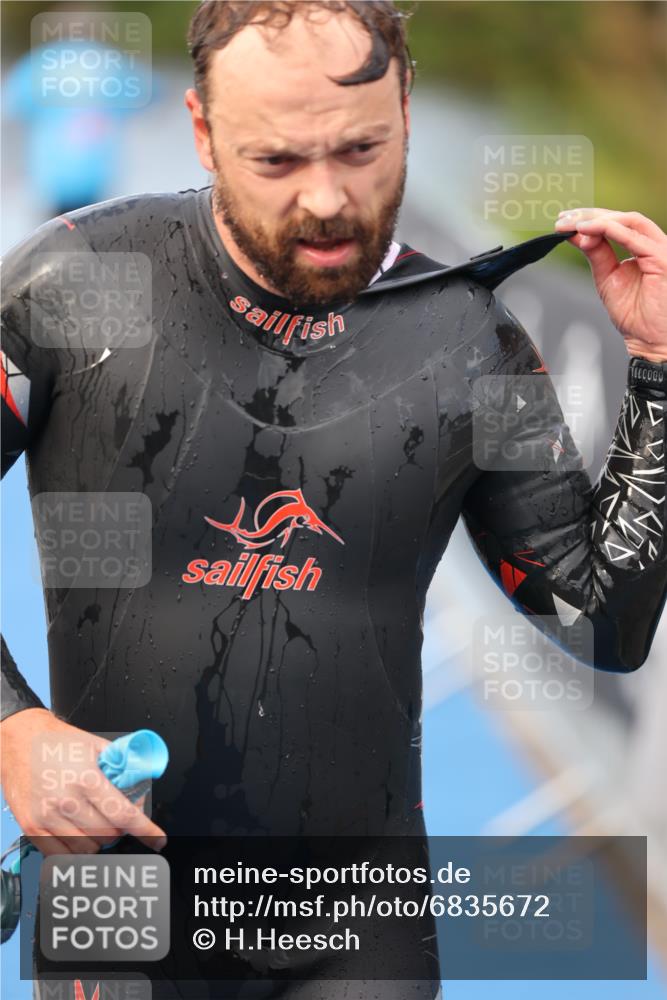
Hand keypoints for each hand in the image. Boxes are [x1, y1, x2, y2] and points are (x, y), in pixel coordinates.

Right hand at [0, 708, 166, 855]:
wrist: (19, 739)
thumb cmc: (56, 741)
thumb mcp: (96, 745)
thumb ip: (121, 764)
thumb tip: (143, 779)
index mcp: (86, 778)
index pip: (123, 814)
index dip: (145, 831)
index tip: (157, 840)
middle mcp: (66, 800)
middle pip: (107, 834)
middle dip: (120, 829)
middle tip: (118, 818)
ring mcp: (46, 816)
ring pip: (86, 848)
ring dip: (99, 841)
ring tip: (97, 824)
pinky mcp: (31, 826)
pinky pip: (59, 855)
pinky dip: (75, 850)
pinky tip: (79, 836)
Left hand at [554, 208, 666, 361]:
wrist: (648, 339)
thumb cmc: (634, 314)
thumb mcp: (606, 277)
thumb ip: (596, 254)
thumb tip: (577, 234)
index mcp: (643, 247)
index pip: (616, 223)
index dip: (589, 218)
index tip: (564, 221)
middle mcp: (654, 244)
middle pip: (622, 217)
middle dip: (590, 215)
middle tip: (564, 220)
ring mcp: (660, 250)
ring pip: (629, 221)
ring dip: (598, 220)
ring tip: (574, 225)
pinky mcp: (662, 259)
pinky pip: (635, 238)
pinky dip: (611, 230)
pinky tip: (590, 230)